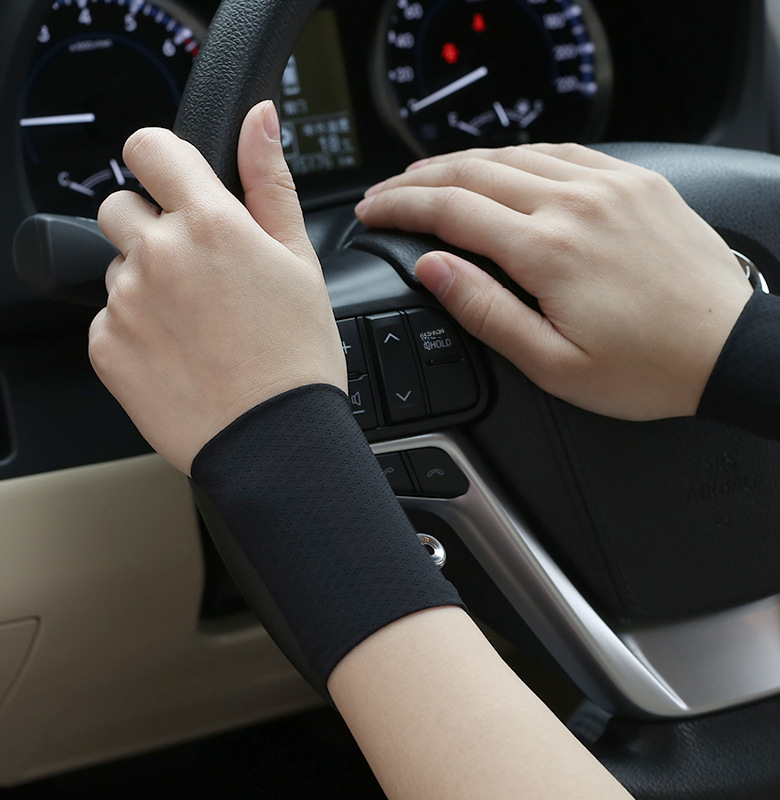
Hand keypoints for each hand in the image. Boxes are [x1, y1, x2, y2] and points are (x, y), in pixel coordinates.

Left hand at [89, 101, 346, 474]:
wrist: (272, 440)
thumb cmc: (296, 357)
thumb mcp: (300, 261)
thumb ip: (270, 182)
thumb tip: (259, 118)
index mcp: (210, 224)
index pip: (149, 148)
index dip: (162, 160)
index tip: (174, 182)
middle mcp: (158, 254)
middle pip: (120, 206)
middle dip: (152, 225)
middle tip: (199, 271)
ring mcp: (124, 302)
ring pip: (118, 266)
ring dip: (147, 281)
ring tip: (197, 324)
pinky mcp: (105, 347)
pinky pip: (108, 318)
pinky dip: (135, 329)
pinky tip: (180, 353)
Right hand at [355, 144, 752, 420]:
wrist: (728, 350)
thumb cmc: (646, 367)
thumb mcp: (552, 363)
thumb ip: (485, 311)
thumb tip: (432, 267)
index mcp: (548, 251)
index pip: (451, 210)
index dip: (401, 207)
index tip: (373, 211)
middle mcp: (576, 204)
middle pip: (473, 172)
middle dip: (418, 181)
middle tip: (387, 194)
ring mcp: (609, 185)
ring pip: (514, 155)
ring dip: (462, 163)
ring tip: (430, 178)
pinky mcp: (635, 181)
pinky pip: (562, 151)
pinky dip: (519, 155)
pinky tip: (502, 164)